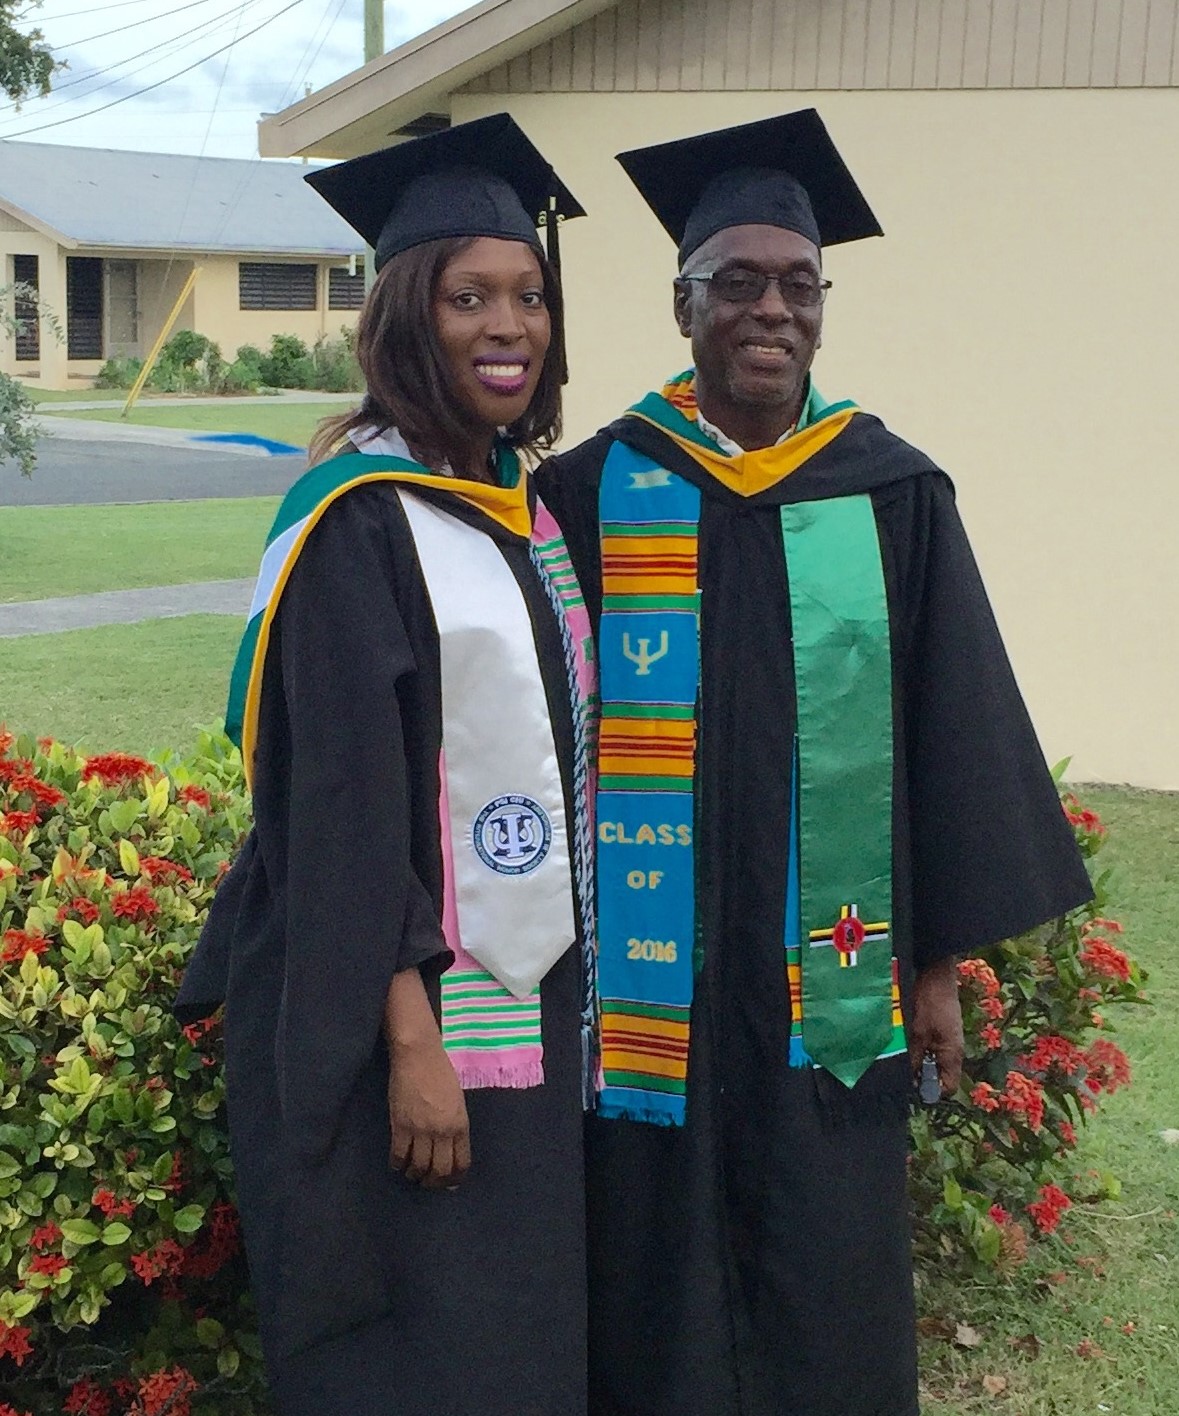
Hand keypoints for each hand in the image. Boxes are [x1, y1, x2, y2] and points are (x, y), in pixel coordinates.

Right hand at [384, 968, 470, 1188]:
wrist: (418, 1055)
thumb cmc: (441, 1073)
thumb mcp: (457, 1101)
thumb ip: (455, 1124)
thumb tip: (449, 1147)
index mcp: (460, 1124)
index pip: (460, 1163)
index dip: (454, 1178)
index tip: (448, 1183)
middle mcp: (442, 1131)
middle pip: (439, 1170)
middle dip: (434, 1181)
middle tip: (428, 1182)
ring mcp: (420, 1129)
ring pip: (418, 1166)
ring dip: (415, 1174)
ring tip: (412, 1173)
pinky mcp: (400, 1125)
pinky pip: (398, 1154)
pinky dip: (397, 1163)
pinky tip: (397, 1163)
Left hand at [908, 957, 964, 1097]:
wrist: (936, 971)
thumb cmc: (931, 1002)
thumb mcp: (918, 1032)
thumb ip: (913, 1057)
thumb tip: (907, 1080)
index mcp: (953, 1054)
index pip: (947, 1086)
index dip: (930, 1091)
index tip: (910, 1088)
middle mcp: (953, 1049)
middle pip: (937, 1073)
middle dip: (919, 1075)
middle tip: (897, 1070)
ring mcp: (946, 1037)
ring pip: (929, 1058)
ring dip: (914, 1059)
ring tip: (897, 1055)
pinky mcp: (939, 1027)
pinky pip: (927, 1044)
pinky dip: (915, 1046)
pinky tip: (901, 1040)